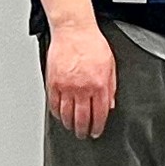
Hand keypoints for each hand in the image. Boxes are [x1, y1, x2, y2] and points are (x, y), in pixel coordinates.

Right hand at [45, 19, 118, 138]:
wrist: (74, 30)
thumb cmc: (92, 44)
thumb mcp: (110, 65)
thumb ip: (111, 87)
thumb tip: (110, 105)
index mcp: (99, 85)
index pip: (99, 114)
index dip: (97, 126)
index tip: (96, 132)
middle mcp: (82, 88)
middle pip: (81, 118)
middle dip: (83, 130)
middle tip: (83, 134)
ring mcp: (66, 86)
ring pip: (66, 114)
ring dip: (69, 124)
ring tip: (71, 128)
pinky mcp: (53, 82)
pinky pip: (54, 104)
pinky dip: (56, 113)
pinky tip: (60, 116)